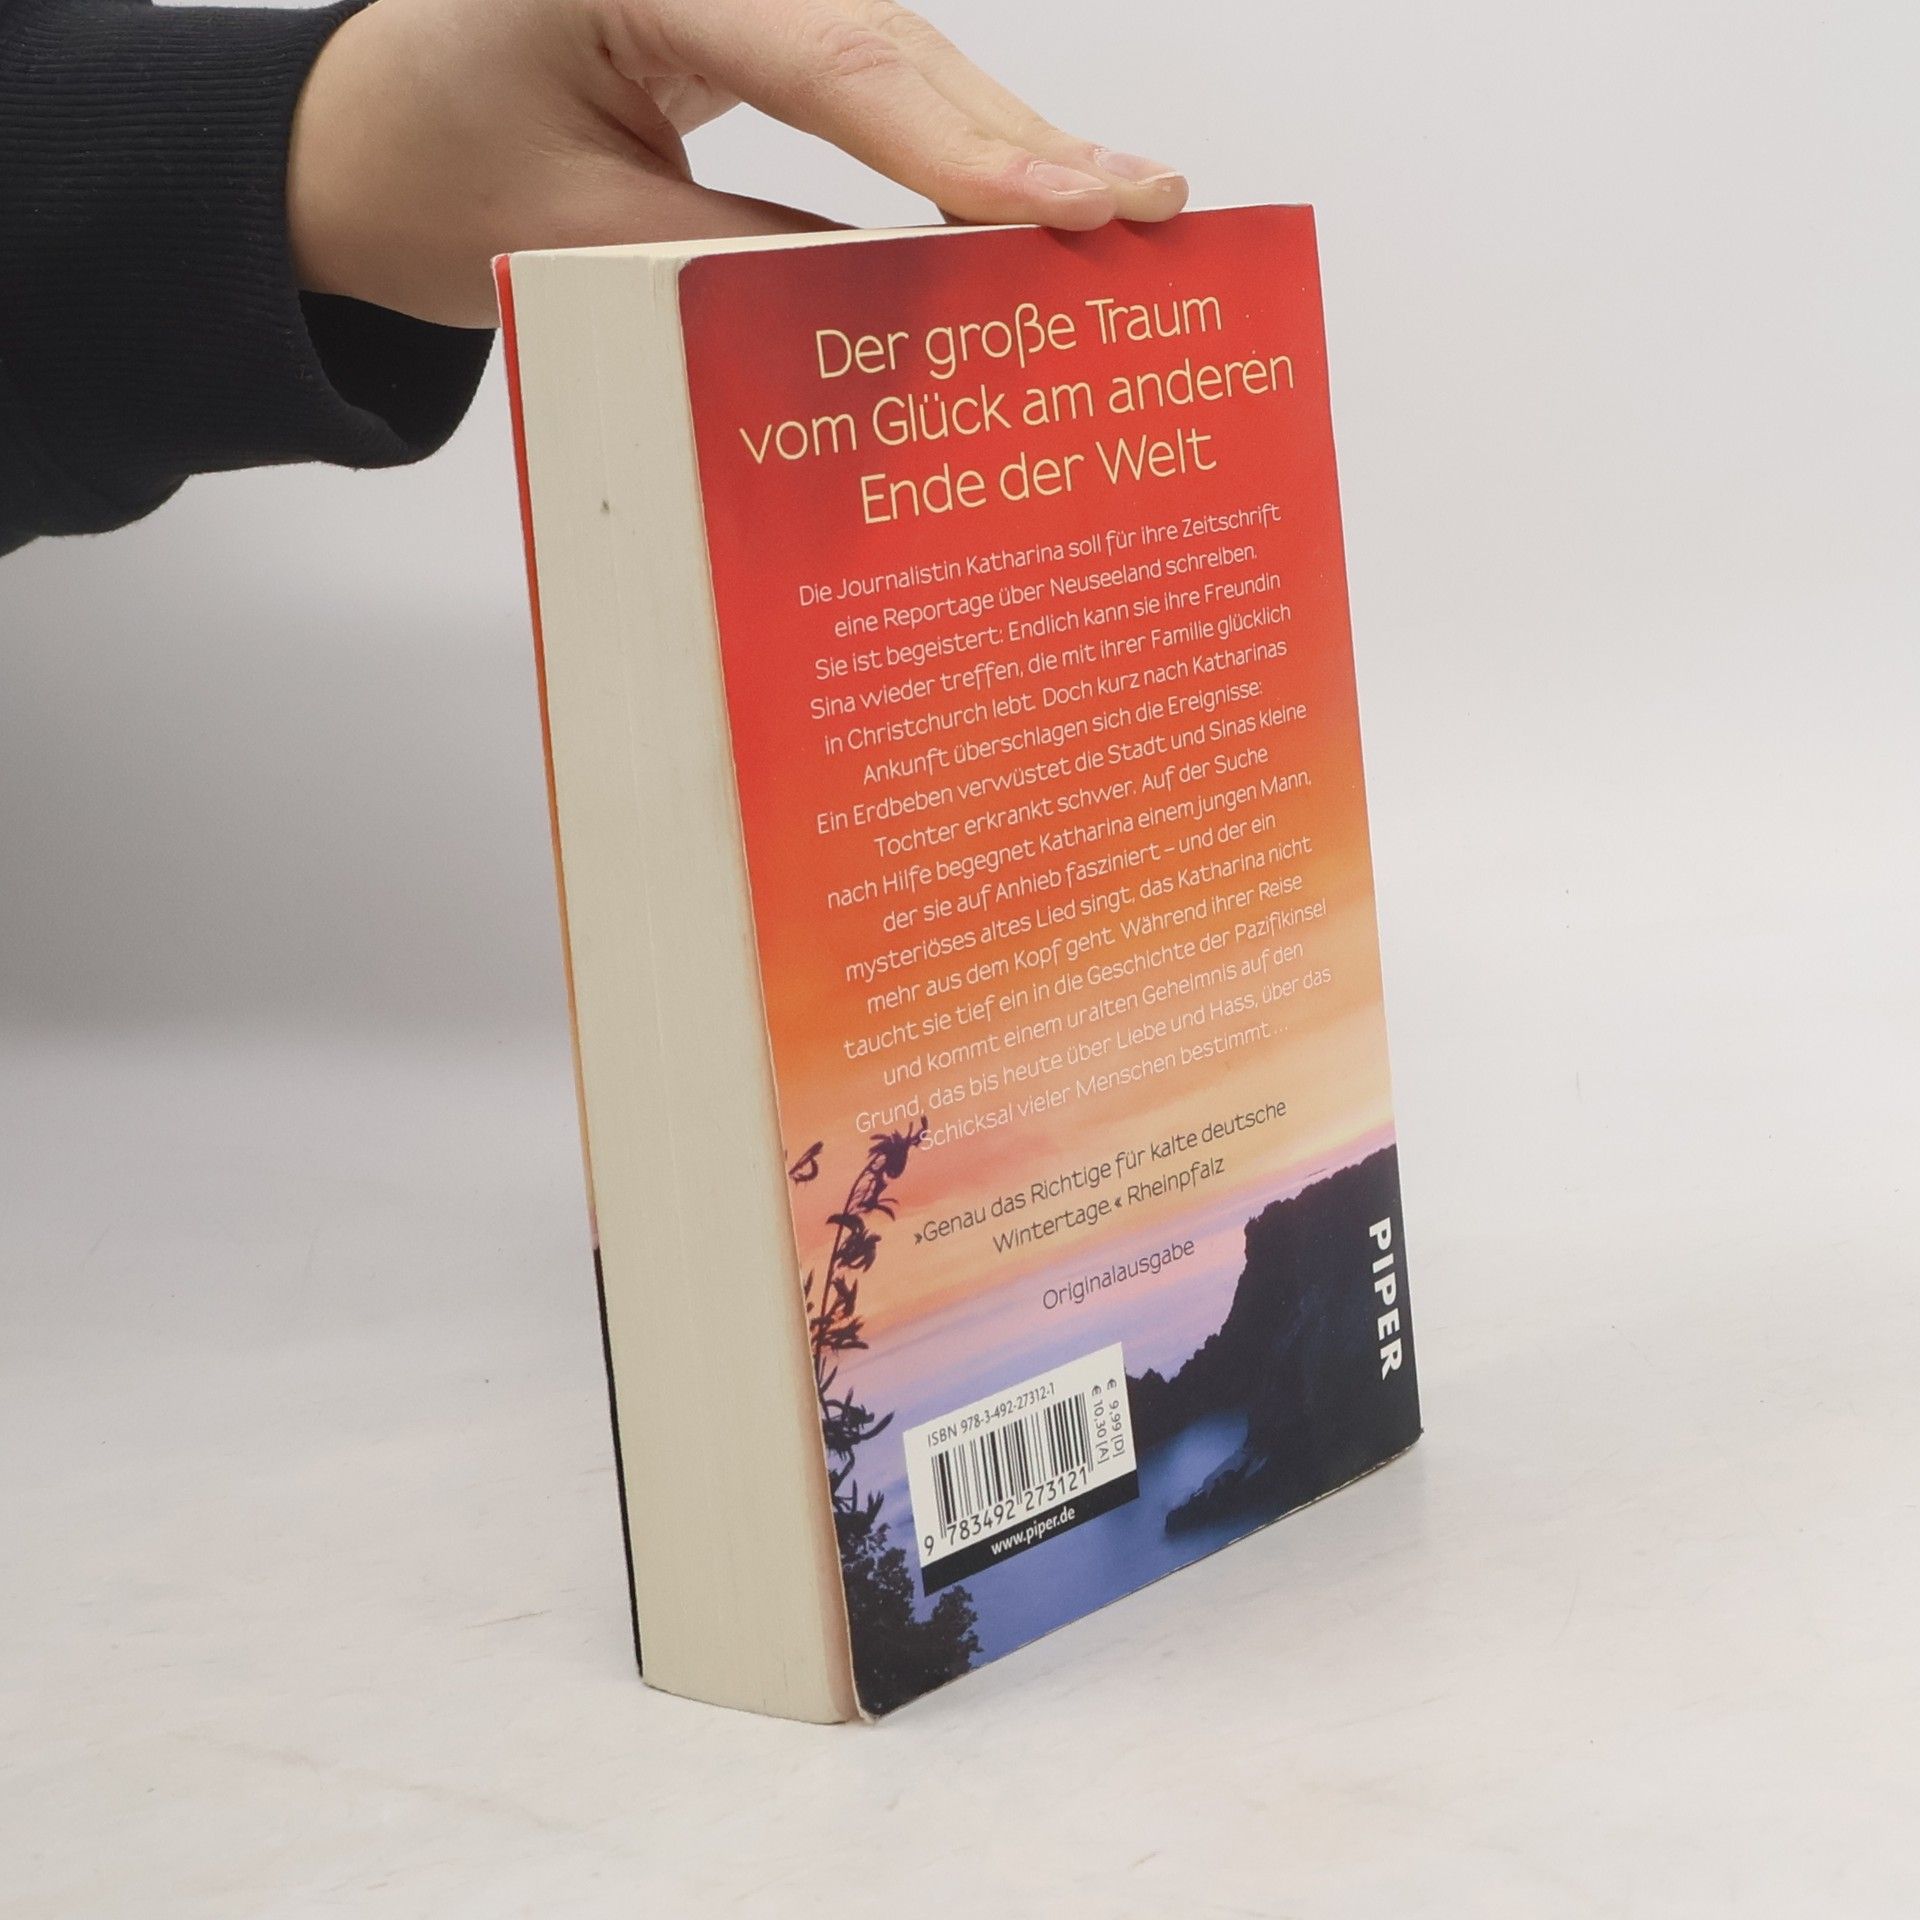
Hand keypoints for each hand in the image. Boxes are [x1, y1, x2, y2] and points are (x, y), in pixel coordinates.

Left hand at [287, 0, 1187, 327]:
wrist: (356, 142)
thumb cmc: (433, 178)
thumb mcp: (578, 241)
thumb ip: (739, 265)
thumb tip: (902, 312)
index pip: (833, 62)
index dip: (962, 146)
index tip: (1073, 206)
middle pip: (893, 47)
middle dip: (1021, 141)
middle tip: (1153, 207)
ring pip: (899, 62)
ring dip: (1006, 149)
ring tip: (1123, 210)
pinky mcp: (749, 23)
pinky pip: (869, 87)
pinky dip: (947, 153)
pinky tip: (1029, 199)